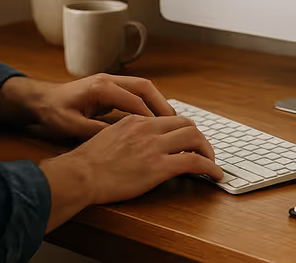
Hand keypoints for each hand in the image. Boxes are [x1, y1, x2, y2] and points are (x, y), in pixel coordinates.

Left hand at [0, 73, 177, 140]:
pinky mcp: (110, 88)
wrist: (41, 99)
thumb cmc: (53, 112)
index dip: (151, 116)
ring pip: (142, 87)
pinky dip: (148, 103)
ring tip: (171, 122)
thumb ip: (96, 131)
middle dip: (161, 104)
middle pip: (144, 87)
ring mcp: (110, 81)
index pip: (134, 100)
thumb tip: (120, 138)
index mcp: (100, 88)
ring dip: (157, 103)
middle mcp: (108, 80)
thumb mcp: (72, 126)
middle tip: (176, 123)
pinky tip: (154, 119)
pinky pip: (135, 92)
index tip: (164, 131)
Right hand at [40, 113, 223, 229]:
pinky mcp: (158, 167)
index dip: (184, 130)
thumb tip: (137, 141)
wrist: (80, 175)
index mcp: (135, 121)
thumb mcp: (107, 136)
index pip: (170, 118)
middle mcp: (147, 128)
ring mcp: (154, 147)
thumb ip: (126, 133)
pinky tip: (214, 176)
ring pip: (195, 139)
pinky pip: (194, 162)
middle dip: (200, 139)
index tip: (189, 141)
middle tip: (204, 152)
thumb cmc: (88, 162)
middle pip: (187, 125)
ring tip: (212, 164)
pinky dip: (210, 168)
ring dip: (208, 152)